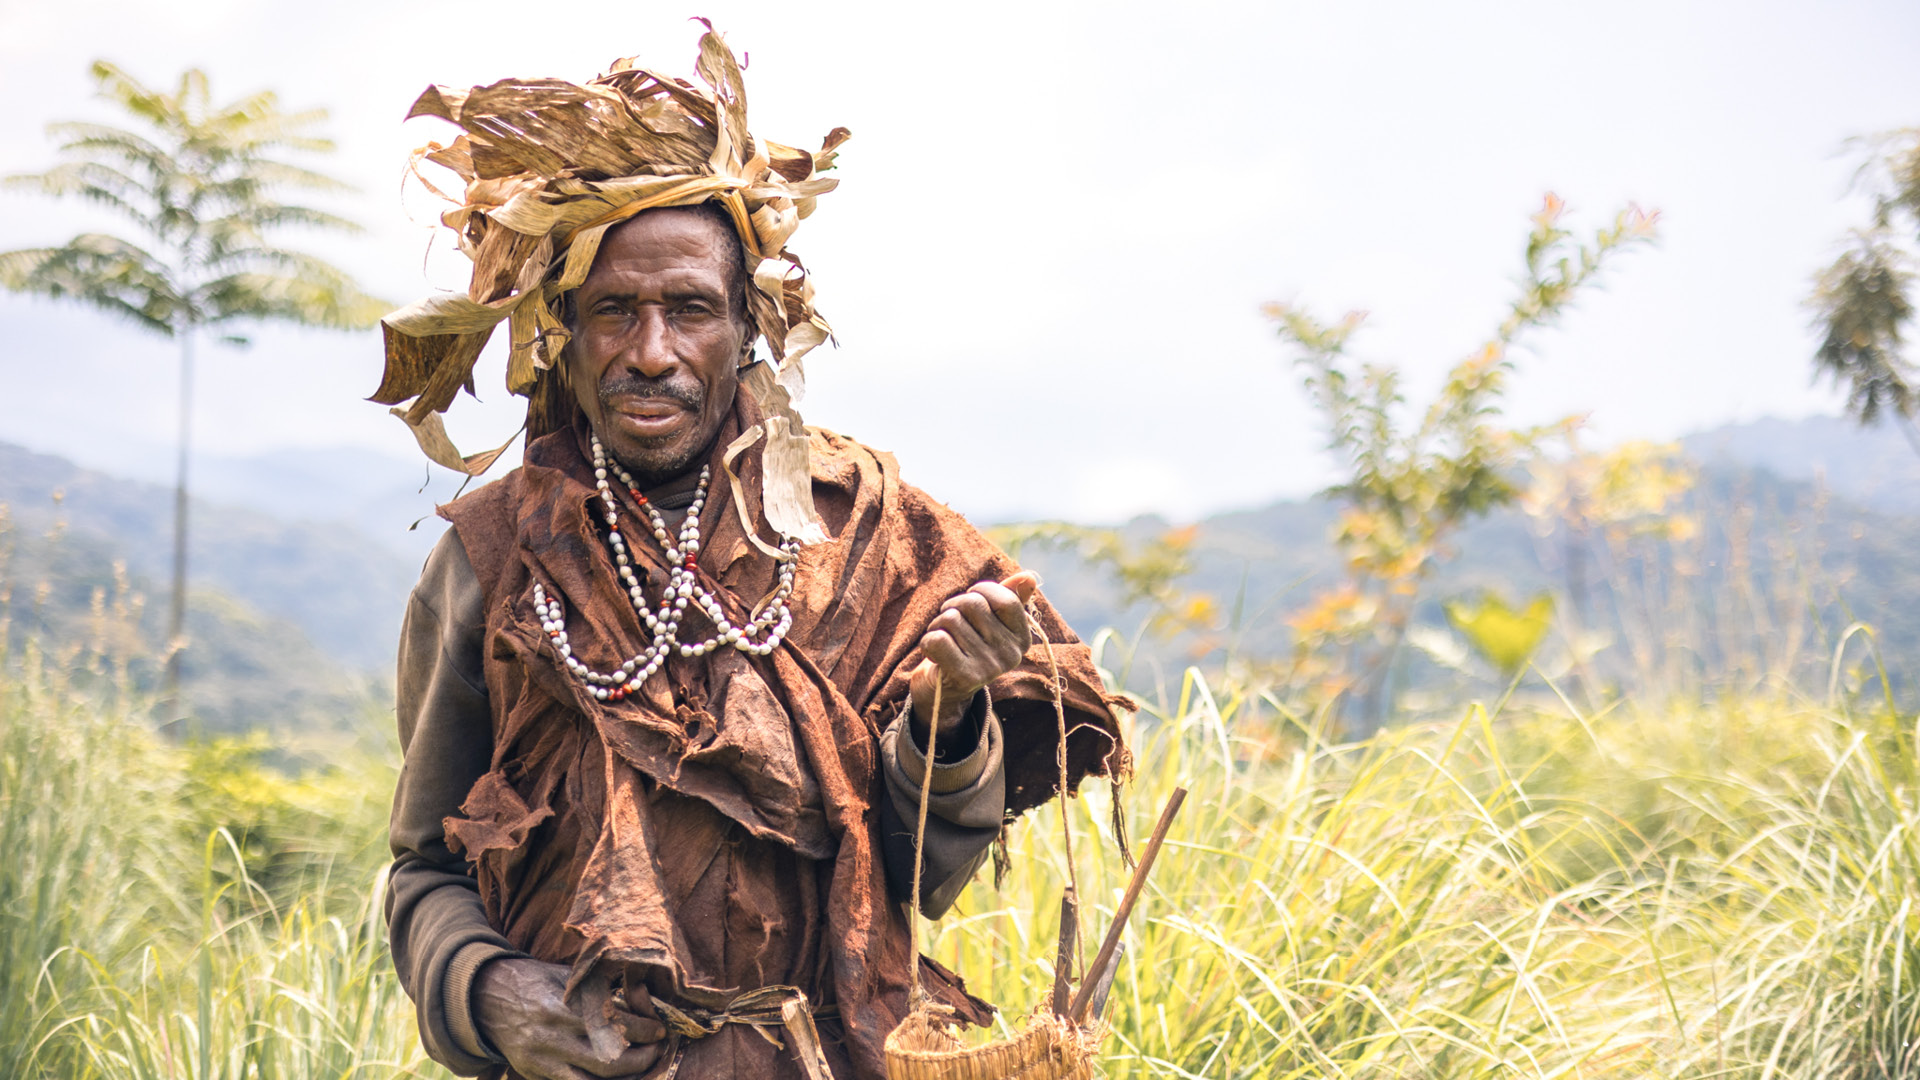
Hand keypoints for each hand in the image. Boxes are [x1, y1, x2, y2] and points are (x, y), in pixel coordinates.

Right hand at [473, 958, 665, 1079]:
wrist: (486, 999)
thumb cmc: (533, 981)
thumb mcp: (564, 976)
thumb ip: (597, 990)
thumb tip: (640, 1002)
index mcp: (560, 1008)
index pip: (612, 1026)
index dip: (642, 1030)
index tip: (659, 1029)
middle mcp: (551, 1039)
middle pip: (607, 1061)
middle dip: (640, 1060)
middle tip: (658, 1050)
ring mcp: (542, 1062)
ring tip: (643, 1068)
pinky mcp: (535, 1076)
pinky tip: (617, 1079)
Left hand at [910, 579, 1032, 736]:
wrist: (946, 689)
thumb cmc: (969, 645)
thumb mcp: (991, 621)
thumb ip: (1010, 597)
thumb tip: (1029, 577)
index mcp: (1022, 639)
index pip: (1007, 599)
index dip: (983, 590)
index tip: (972, 596)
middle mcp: (1011, 655)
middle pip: (973, 604)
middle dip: (953, 606)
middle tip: (950, 623)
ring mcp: (989, 667)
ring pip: (951, 619)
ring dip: (937, 624)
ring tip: (943, 639)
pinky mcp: (965, 677)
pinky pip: (938, 639)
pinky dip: (927, 640)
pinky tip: (934, 652)